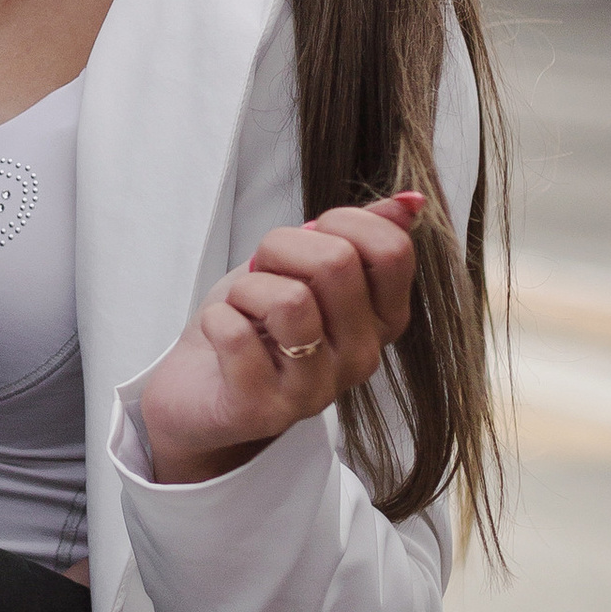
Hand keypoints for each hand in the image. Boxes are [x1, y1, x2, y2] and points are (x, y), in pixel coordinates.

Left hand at [136, 192, 425, 486]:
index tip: (308, 239)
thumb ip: (356, 236)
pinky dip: (217, 319)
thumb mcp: (305, 268)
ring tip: (244, 310)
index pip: (393, 250)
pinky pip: (237, 334)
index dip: (341, 221)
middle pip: (337, 262)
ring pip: (290, 300)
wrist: (200, 389)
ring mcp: (317, 390)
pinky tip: (223, 336)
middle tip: (263, 273)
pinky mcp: (265, 410)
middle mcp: (362, 357)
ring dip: (249, 289)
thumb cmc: (255, 322)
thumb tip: (410, 201)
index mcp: (382, 320)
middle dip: (281, 247)